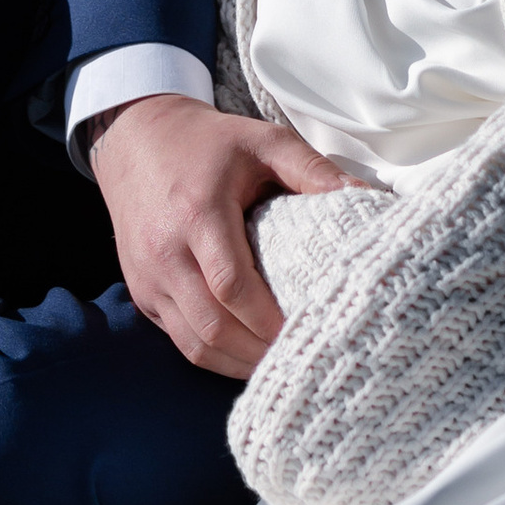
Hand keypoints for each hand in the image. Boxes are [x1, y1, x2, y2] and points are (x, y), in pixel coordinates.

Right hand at [91, 94, 348, 379]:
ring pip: (195, 343)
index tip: (310, 331)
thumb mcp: (264, 141)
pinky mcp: (142, 292)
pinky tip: (249, 355)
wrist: (136, 138)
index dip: (270, 320)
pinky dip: (215, 354)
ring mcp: (148, 278)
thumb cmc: (209, 142)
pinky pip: (179, 338)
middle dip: (260, 353)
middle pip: (213, 326)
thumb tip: (368, 198)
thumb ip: (313, 169)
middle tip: (306, 360)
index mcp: (197, 213)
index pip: (232, 285)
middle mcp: (165, 252)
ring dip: (239, 363)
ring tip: (282, 366)